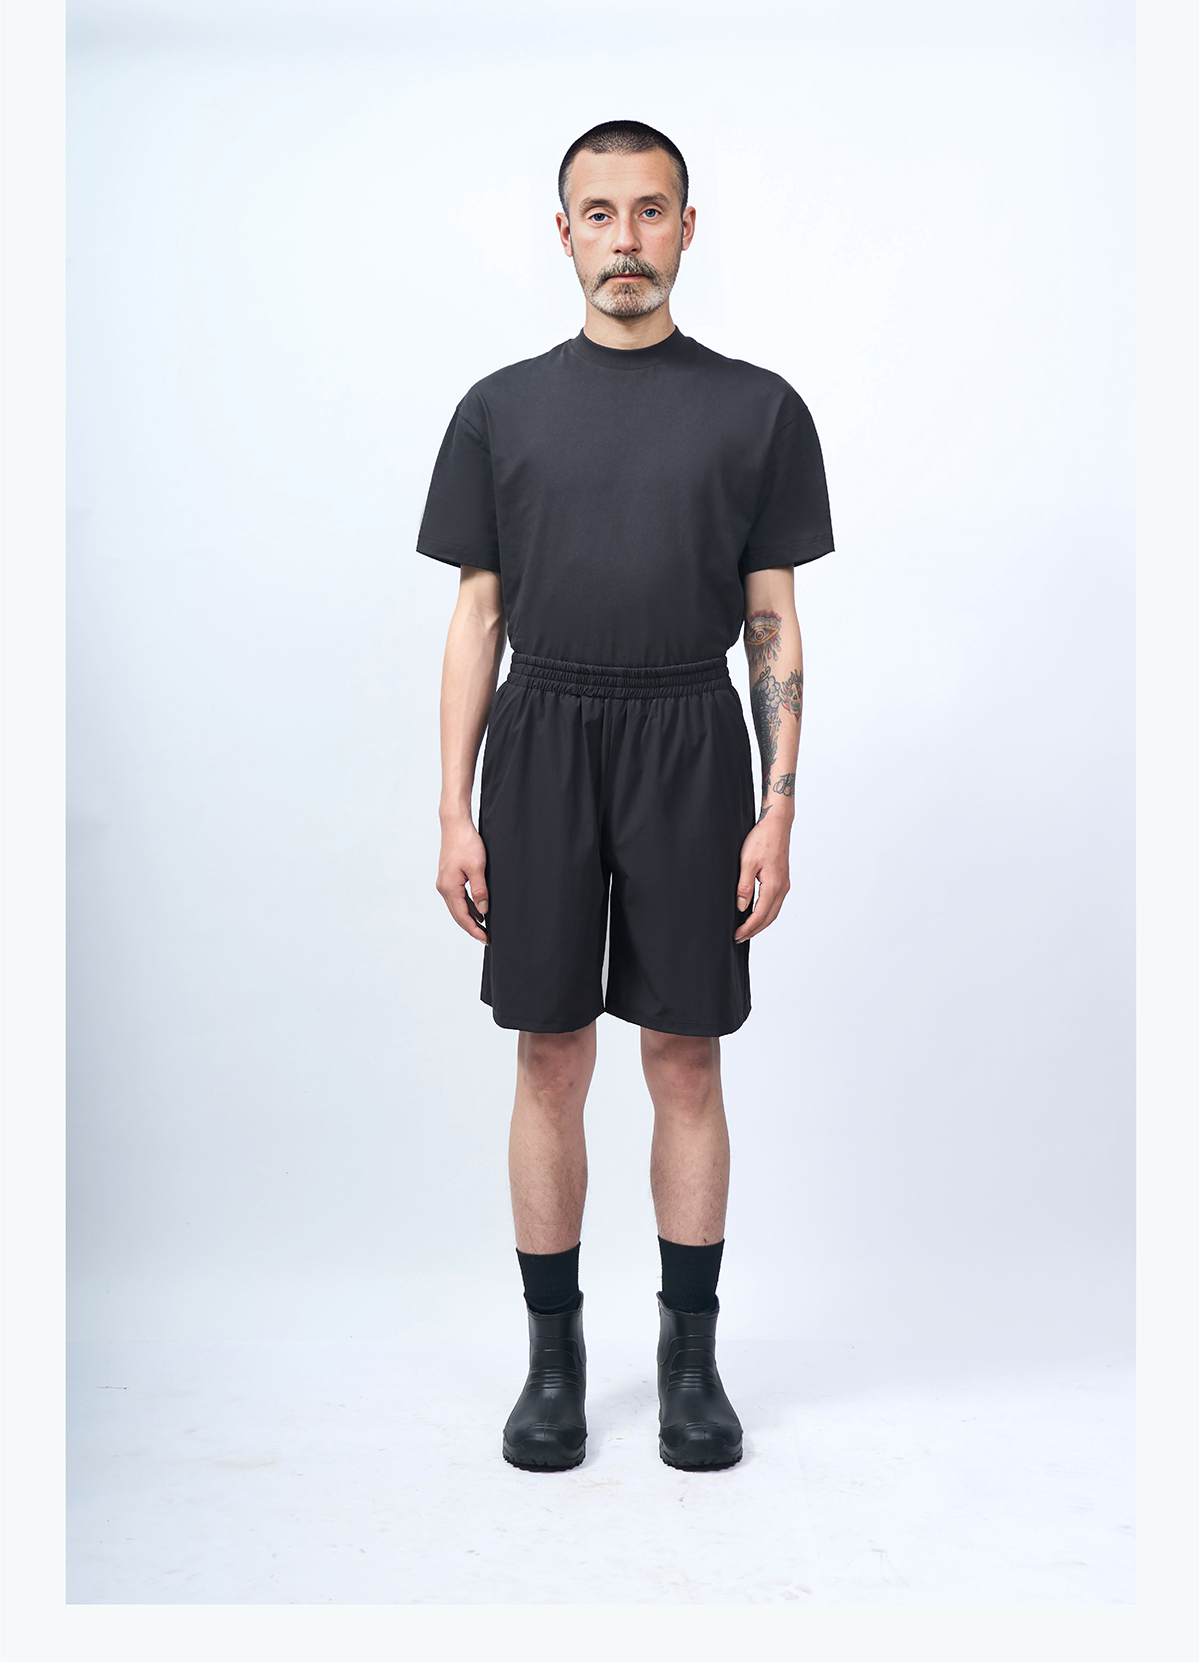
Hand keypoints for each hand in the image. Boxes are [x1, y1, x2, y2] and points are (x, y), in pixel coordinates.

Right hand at [437, 818, 489, 942]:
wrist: (455, 825)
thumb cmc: (466, 843)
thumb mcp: (478, 867)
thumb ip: (480, 890)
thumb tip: (483, 911)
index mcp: (449, 887)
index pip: (462, 916)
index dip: (474, 929)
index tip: (486, 939)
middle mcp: (443, 887)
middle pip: (457, 914)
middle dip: (471, 927)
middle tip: (486, 937)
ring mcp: (444, 882)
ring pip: (457, 907)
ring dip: (469, 917)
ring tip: (484, 927)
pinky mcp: (448, 877)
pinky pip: (457, 897)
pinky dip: (467, 906)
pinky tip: (477, 909)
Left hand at [733, 812, 791, 941]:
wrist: (776, 825)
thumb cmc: (761, 840)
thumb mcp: (747, 863)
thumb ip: (744, 887)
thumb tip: (742, 907)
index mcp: (773, 886)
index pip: (760, 915)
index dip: (748, 928)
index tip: (736, 935)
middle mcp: (782, 888)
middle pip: (769, 917)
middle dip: (754, 930)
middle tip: (740, 937)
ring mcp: (784, 884)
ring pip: (773, 911)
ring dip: (761, 923)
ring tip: (747, 929)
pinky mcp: (782, 879)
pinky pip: (775, 902)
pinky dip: (766, 912)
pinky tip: (757, 913)